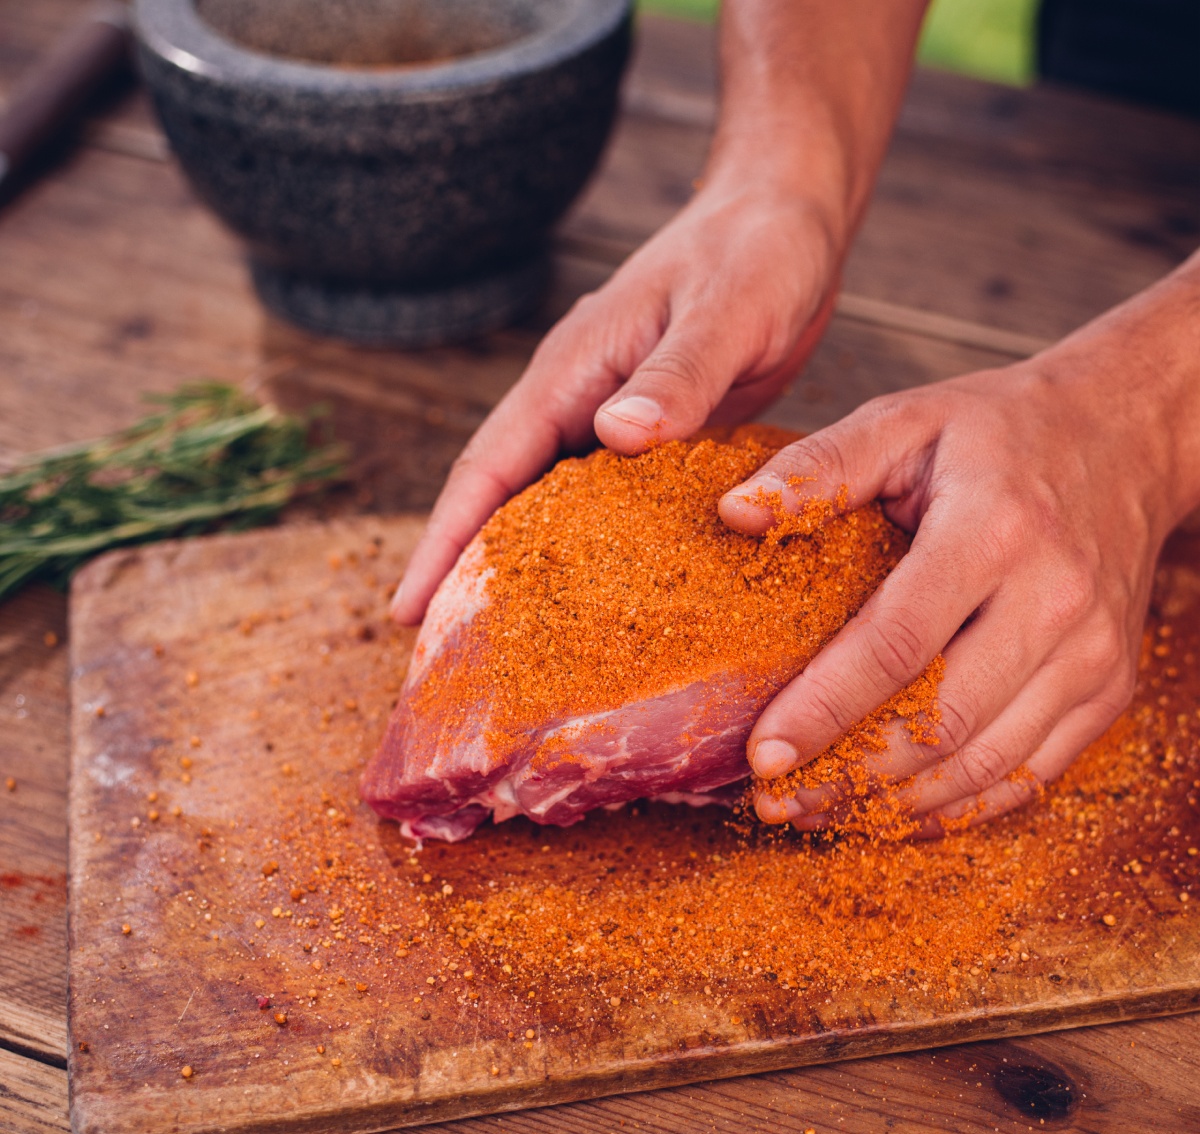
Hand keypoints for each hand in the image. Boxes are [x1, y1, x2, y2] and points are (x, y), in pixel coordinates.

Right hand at [390, 182, 840, 624]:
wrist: (786, 217)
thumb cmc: (758, 253)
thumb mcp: (726, 312)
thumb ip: (676, 376)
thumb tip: (613, 434)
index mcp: (571, 372)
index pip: (485, 468)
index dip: (444, 543)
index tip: (408, 611)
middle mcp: (576, 400)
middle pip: (500, 500)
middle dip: (465, 573)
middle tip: (447, 657)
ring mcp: (608, 419)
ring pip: (548, 508)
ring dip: (524, 570)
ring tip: (510, 648)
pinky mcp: (650, 438)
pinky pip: (606, 506)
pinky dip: (591, 554)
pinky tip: (599, 603)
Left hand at [720, 255, 1199, 833]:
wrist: (1127, 438)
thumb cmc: (1000, 432)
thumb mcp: (906, 418)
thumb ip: (820, 466)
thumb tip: (733, 514)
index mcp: (996, 529)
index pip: (897, 642)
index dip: (825, 708)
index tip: (761, 756)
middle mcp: (1055, 599)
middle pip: (943, 720)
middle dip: (849, 775)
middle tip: (773, 801)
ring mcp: (1091, 653)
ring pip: (986, 762)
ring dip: (894, 805)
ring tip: (816, 814)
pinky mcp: (1108, 689)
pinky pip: (1030, 775)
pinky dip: (960, 808)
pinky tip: (894, 814)